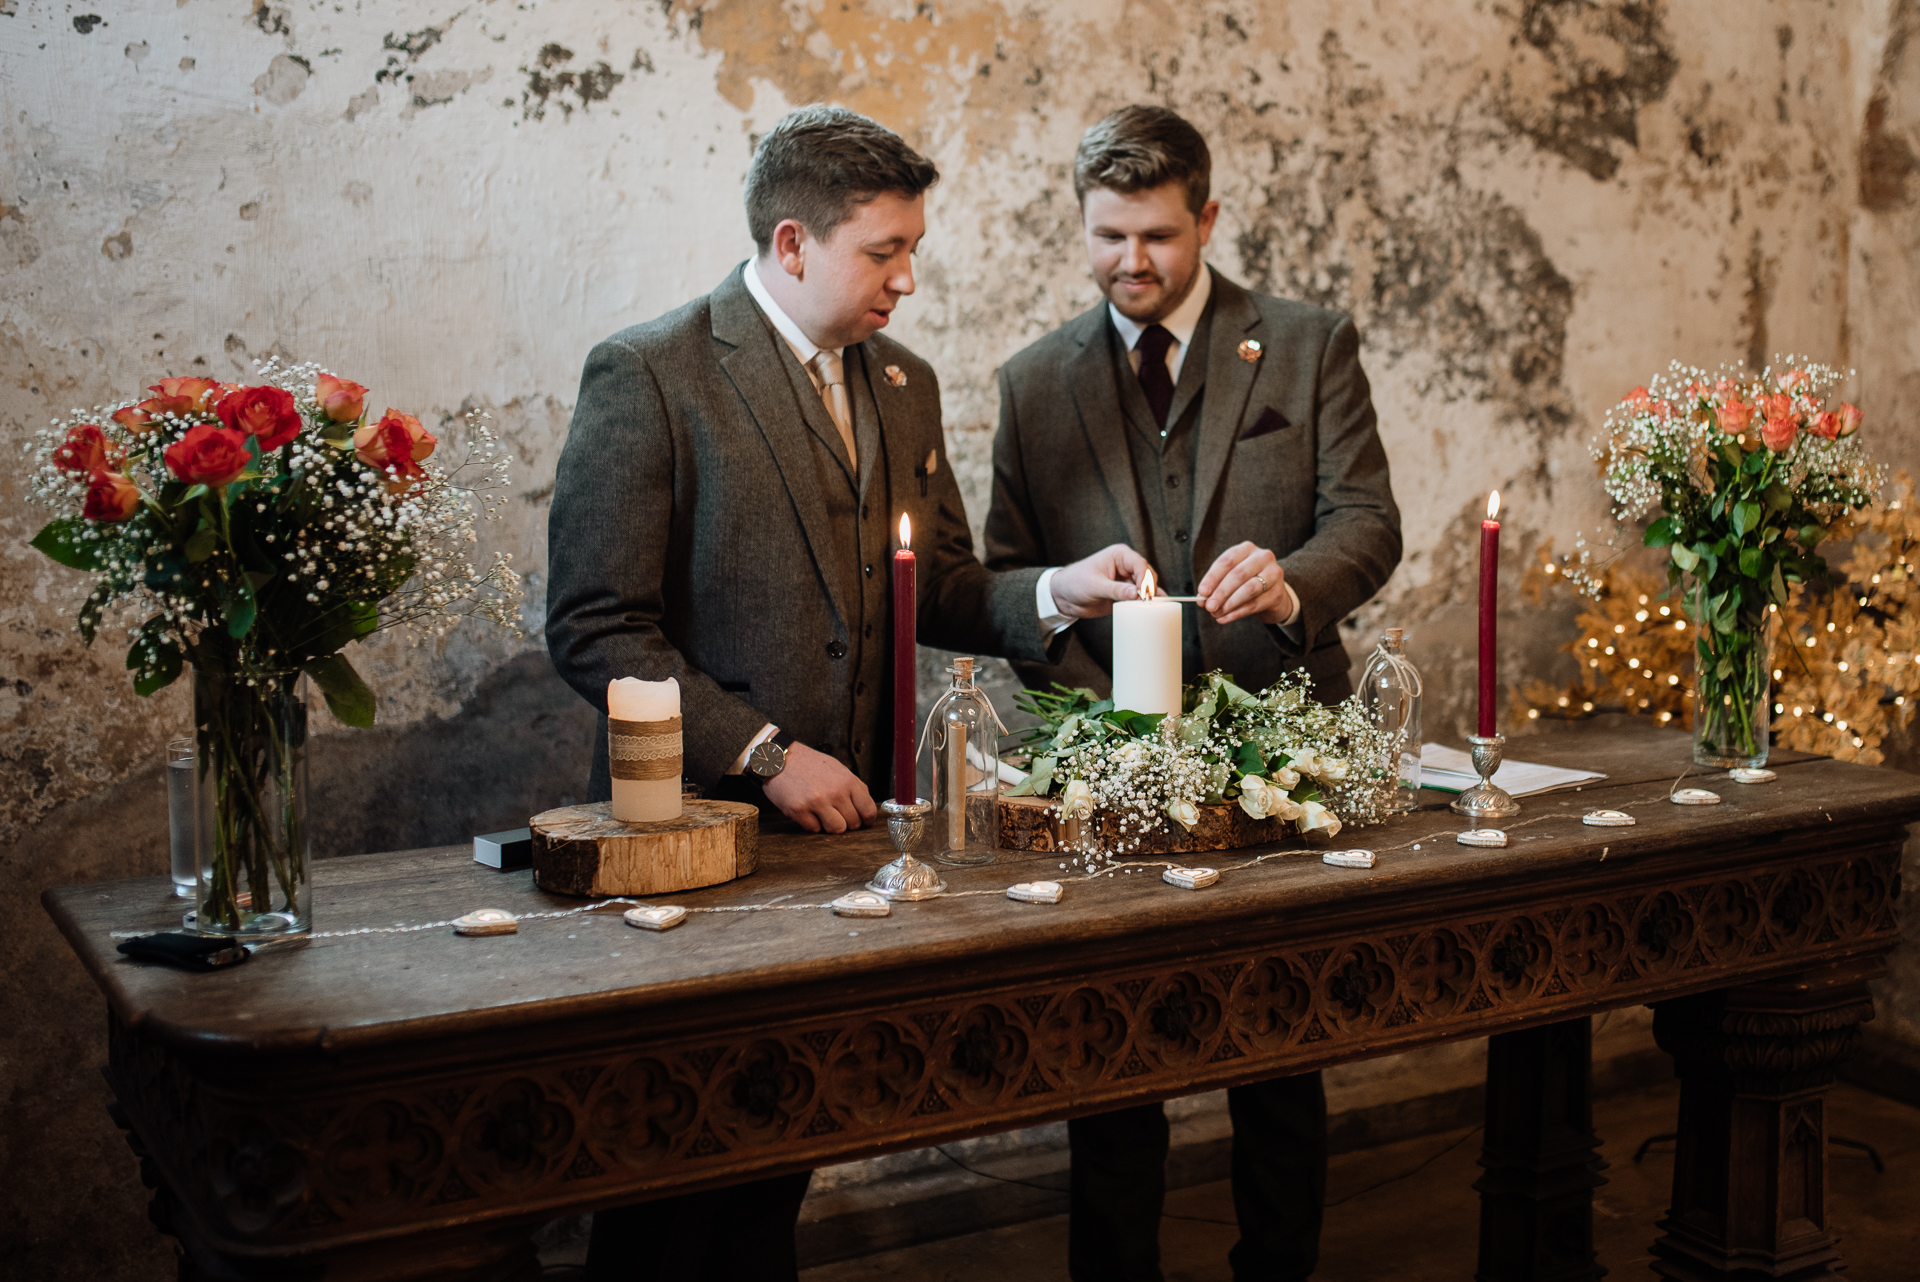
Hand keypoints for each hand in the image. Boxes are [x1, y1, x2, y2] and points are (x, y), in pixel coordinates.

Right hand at [761, 742, 877, 833]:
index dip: (866, 820)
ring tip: (823, 815)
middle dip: (847, 822)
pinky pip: (815, 829)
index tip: (863, 822)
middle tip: (838, 815)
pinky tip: (808, 812)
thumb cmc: (808, 763)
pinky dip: (812, 824)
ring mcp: (817, 802)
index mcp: (847, 781)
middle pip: (853, 823)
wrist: (778, 759)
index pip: (868, 810)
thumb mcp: (836, 768)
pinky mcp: (800, 811)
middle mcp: (835, 792)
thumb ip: (853, 786)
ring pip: (836, 829)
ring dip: (830, 825)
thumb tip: (864, 806)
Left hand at [1048, 544, 1153, 618]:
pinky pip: (1141, 598)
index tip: (1143, 595)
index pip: (1140, 565)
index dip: (1145, 580)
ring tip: (1151, 608)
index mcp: (1119, 555)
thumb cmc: (1075, 583)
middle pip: (1148, 576)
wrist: (1064, 596)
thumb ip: (1116, 590)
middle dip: (1149, 589)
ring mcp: (1127, 580)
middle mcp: (1126, 566)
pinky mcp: (1126, 593)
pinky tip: (1153, 611)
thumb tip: (1136, 594)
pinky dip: (1147, 603)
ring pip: (1147, 587)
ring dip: (1150, 597)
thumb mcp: (1095, 586)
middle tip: (1146, 604)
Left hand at [1197, 541, 1289, 624]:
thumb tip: (1202, 599)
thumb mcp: (1231, 579)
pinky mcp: (1278, 593)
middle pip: (1238, 575)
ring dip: (1229, 604)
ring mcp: (1274, 574)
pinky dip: (1237, 613)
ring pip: (1248, 589)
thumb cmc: (1247, 582)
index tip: (1202, 592)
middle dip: (1220, 592)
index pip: (1227, 561)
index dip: (1212, 577)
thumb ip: (1216, 586)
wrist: (1273, 594)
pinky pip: (1255, 604)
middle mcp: (1263, 557)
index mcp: (1246, 549)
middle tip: (1209, 607)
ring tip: (1216, 613)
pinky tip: (1225, 618)